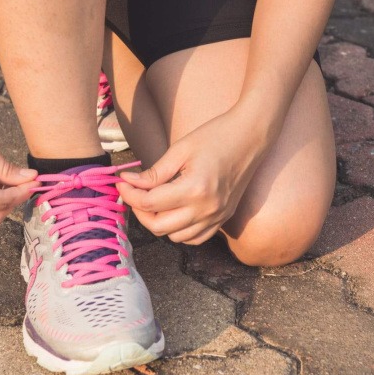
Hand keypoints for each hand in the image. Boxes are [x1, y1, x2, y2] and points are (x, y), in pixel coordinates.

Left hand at [116, 107, 272, 244]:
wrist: (251, 136)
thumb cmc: (215, 136)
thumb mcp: (180, 150)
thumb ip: (154, 173)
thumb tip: (129, 182)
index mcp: (194, 189)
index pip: (149, 203)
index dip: (129, 194)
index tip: (122, 182)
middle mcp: (207, 209)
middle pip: (159, 226)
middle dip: (140, 211)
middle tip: (134, 192)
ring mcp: (217, 217)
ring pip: (175, 237)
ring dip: (159, 222)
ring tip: (154, 201)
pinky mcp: (223, 219)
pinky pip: (194, 238)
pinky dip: (179, 231)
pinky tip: (174, 212)